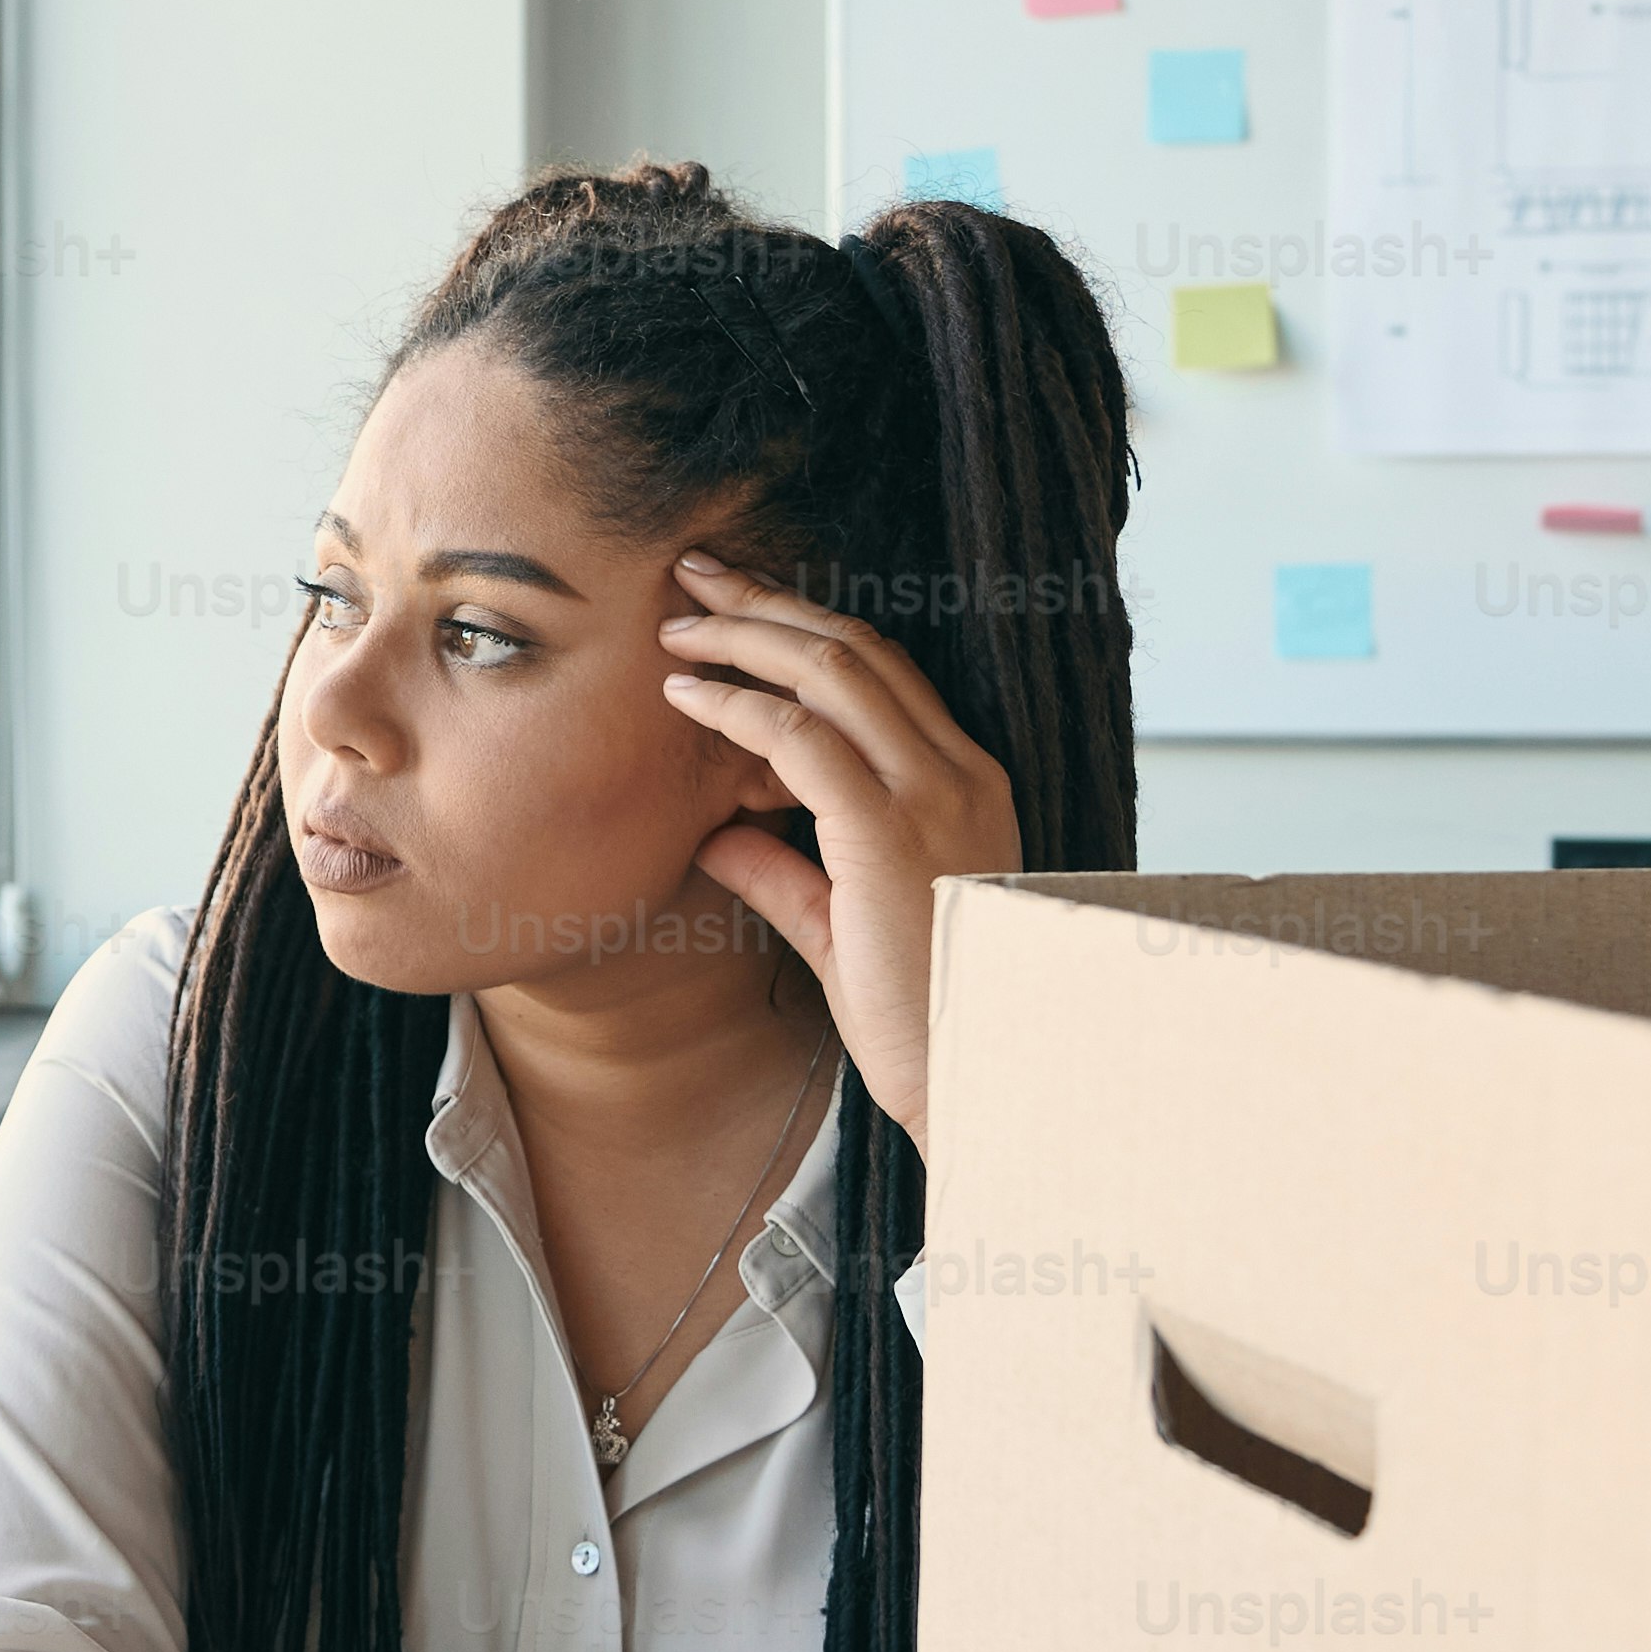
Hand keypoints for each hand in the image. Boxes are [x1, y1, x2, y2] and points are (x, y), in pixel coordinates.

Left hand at [661, 557, 1025, 1156]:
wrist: (973, 1077)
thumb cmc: (920, 1017)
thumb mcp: (843, 928)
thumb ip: (788, 872)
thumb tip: (720, 835)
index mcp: (964, 784)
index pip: (882, 673)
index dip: (804, 631)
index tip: (737, 613)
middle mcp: (958, 772)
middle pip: (856, 647)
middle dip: (769, 603)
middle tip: (696, 575)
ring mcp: (932, 794)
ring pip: (831, 668)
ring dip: (745, 635)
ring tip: (677, 623)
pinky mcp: (891, 830)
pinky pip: (800, 737)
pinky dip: (735, 703)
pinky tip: (684, 695)